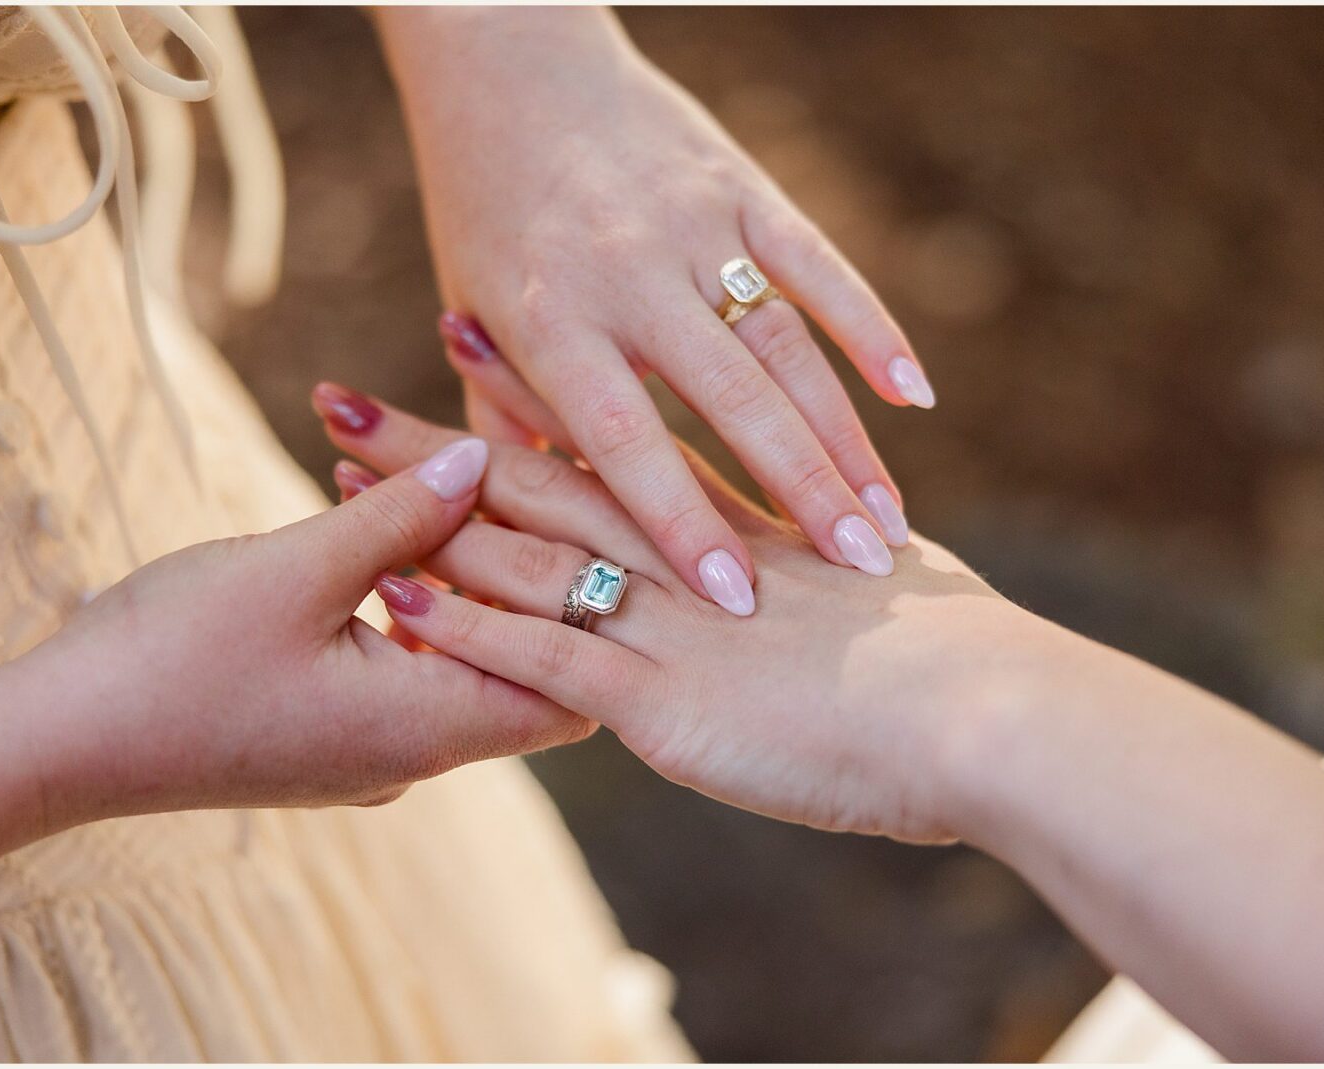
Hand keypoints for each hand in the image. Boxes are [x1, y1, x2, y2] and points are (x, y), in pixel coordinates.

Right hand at [28, 438, 591, 826]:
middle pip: (523, 668)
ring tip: (454, 488)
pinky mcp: (334, 738)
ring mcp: (375, 751)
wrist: (57, 739)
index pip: (574, 684)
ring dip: (462, 580)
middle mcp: (418, 753)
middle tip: (520, 481)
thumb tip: (478, 460)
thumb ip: (401, 513)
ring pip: (463, 661)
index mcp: (429, 726)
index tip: (577, 511)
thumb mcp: (297, 567)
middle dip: (526, 574)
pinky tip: (391, 533)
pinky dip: (417, 606)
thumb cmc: (172, 656)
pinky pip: (410, 670)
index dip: (587, 599)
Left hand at [317, 388, 1045, 842]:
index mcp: (730, 518)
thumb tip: (811, 527)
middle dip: (440, 439)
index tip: (463, 335)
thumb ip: (818, 543)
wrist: (987, 712)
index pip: (608, 433)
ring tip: (336, 478)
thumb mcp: (874, 569)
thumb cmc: (949, 653)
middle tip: (355, 395)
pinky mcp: (663, 702)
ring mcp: (666, 622)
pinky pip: (543, 656)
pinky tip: (396, 601)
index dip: (525, 388)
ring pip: (525, 551)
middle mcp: (683, 552)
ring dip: (427, 521)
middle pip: (539, 475)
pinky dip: (467, 630)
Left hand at [376, 8, 927, 613]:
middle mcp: (624, 269)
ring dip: (845, 434)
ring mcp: (690, 222)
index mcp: (548, 316)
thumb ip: (503, 426)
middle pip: (731, 395)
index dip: (680, 520)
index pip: (625, 438)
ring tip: (890, 521)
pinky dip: (869, 326)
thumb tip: (511, 533)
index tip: (736, 599)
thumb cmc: (483, 215)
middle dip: (803, 489)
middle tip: (863, 573)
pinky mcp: (740, 184)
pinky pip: (818, 263)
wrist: (509, 64)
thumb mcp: (474, 322)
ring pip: (786, 340)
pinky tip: (916, 395)